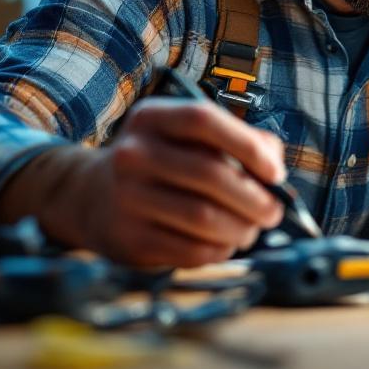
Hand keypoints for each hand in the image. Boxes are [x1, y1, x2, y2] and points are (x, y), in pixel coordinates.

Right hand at [25, 98, 286, 267]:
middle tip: (273, 213)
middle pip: (209, 175)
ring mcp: (126, 197)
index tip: (276, 173)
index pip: (204, 121)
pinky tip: (224, 244)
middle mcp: (133, 153)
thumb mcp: (191, 139)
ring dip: (241, 229)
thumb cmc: (164, 163)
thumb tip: (275, 169)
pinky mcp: (128, 238)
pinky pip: (190, 250)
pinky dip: (219, 250)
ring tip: (251, 231)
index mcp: (152, 118)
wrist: (92, 197)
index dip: (248, 146)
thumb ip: (240, 142)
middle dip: (254, 199)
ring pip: (204, 217)